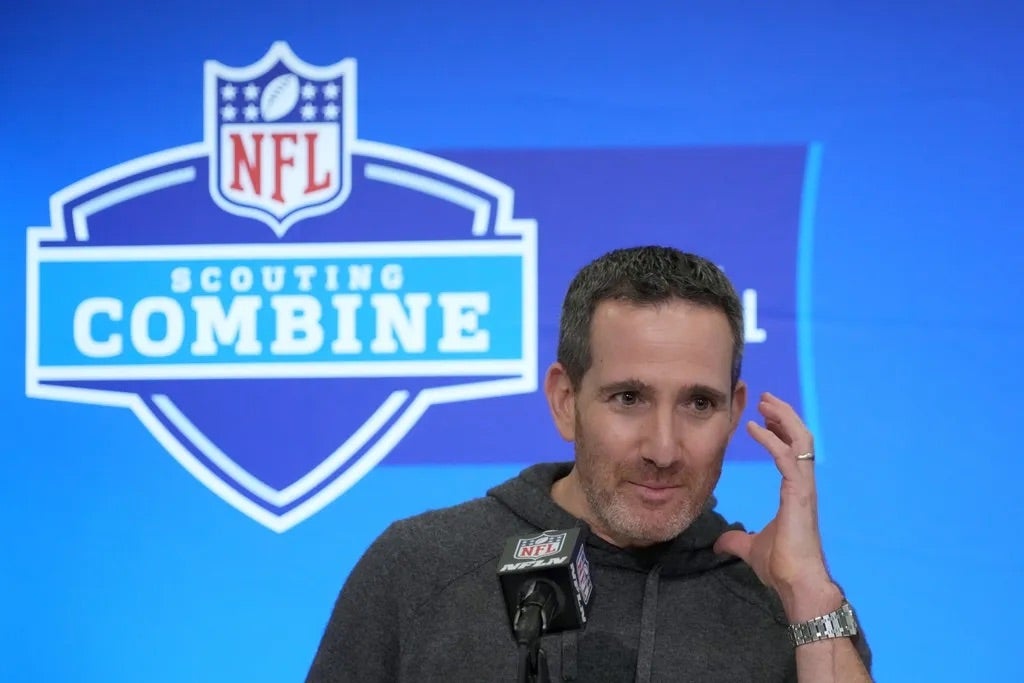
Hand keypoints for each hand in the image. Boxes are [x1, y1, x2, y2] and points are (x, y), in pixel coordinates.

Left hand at [713, 392, 838, 616]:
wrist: (797, 584)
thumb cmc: (782, 567)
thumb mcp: (750, 547)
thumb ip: (736, 540)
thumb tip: (719, 543)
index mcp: (795, 492)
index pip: (791, 452)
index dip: (779, 432)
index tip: (763, 419)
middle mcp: (803, 485)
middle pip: (800, 439)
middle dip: (783, 416)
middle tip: (765, 400)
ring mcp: (804, 488)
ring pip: (801, 441)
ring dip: (783, 419)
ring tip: (765, 404)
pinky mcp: (800, 494)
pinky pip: (788, 459)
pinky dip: (773, 441)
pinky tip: (756, 429)